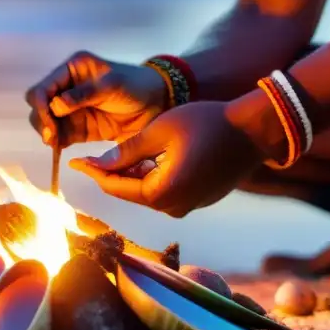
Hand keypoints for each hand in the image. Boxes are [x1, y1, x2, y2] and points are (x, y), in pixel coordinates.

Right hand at [25, 51, 167, 147]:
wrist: (158, 105)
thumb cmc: (136, 86)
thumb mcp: (112, 85)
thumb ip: (83, 94)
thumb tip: (55, 105)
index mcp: (72, 69)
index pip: (44, 87)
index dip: (41, 105)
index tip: (50, 122)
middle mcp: (67, 88)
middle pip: (40, 105)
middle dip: (42, 120)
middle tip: (51, 136)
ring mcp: (72, 110)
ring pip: (46, 123)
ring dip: (47, 133)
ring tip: (55, 143)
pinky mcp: (80, 128)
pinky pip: (61, 136)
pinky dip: (57, 143)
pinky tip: (59, 148)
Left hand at [68, 101, 262, 216]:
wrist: (255, 131)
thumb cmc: (207, 123)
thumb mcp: (160, 130)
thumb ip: (127, 151)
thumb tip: (99, 165)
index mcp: (161, 192)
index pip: (115, 186)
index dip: (93, 172)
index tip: (75, 162)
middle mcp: (174, 207)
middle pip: (130, 193)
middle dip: (110, 176)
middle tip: (88, 159)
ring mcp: (189, 206)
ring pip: (147, 193)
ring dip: (131, 177)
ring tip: (113, 157)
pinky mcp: (199, 200)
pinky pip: (166, 192)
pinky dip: (151, 178)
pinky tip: (142, 161)